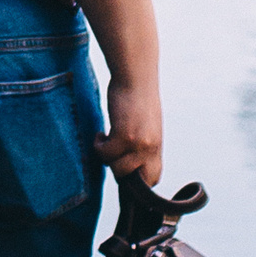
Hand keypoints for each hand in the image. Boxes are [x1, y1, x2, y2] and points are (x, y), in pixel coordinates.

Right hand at [97, 73, 162, 188]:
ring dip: (106, 156)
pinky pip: (105, 153)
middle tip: (111, 152)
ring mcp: (139, 143)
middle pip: (133, 180)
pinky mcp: (124, 135)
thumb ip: (142, 143)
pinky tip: (101, 133)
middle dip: (118, 170)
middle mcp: (151, 148)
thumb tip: (129, 160)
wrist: (135, 75)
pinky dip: (98, 145)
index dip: (137, 180)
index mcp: (157, 146)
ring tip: (105, 139)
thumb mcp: (146, 125)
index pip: (153, 178)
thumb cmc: (137, 96)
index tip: (123, 170)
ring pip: (117, 169)